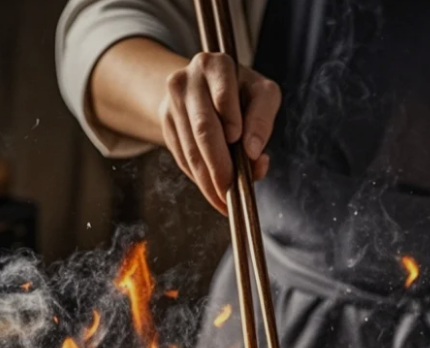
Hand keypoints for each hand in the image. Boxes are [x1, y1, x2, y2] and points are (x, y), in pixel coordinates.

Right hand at [159, 52, 280, 213]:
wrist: (204, 85)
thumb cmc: (243, 92)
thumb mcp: (262, 95)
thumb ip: (263, 120)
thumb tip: (254, 156)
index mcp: (216, 65)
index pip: (223, 97)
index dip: (232, 122)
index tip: (241, 144)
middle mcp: (188, 80)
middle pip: (203, 129)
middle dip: (219, 165)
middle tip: (232, 191)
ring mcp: (173, 103)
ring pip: (191, 150)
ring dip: (209, 181)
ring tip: (225, 201)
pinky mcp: (166, 124)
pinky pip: (183, 158)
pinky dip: (200, 180)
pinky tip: (214, 193)